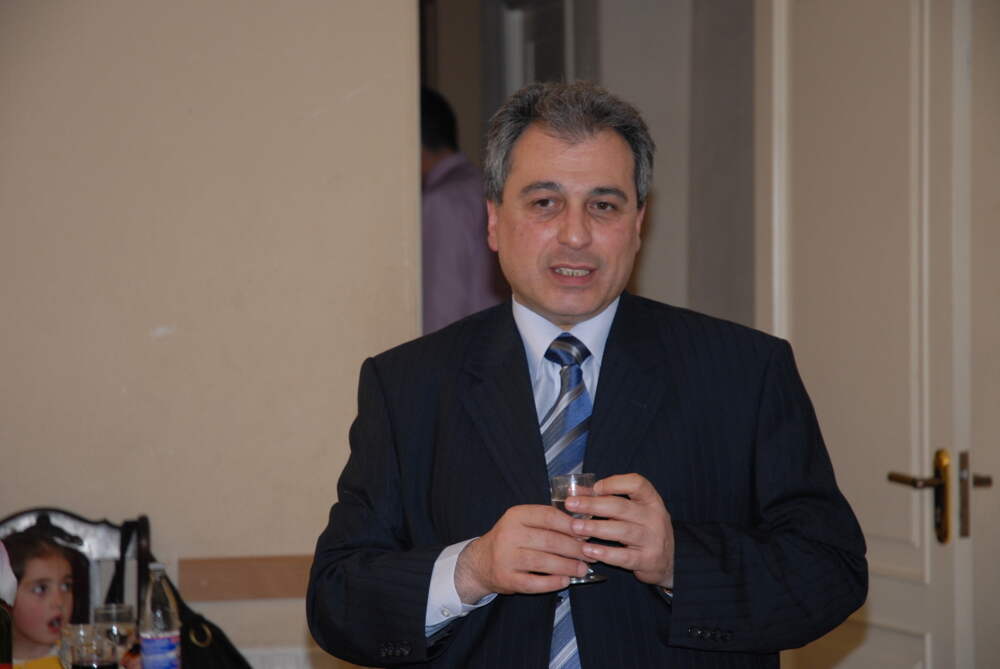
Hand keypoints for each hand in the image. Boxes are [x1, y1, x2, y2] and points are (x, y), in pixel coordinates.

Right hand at [454, 504, 591, 603]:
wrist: (480, 562)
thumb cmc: (511, 540)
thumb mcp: (523, 522)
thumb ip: (547, 522)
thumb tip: (582, 530)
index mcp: (516, 515)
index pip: (548, 516)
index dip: (570, 525)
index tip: (586, 533)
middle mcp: (509, 534)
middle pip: (549, 540)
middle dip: (574, 548)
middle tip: (590, 554)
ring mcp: (506, 558)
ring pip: (543, 562)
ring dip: (568, 566)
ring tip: (582, 569)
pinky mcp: (506, 579)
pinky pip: (534, 583)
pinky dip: (553, 583)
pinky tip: (565, 581)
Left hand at [565, 473, 674, 587]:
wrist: (669, 561)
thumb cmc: (644, 530)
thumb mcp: (633, 511)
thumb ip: (607, 500)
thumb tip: (576, 492)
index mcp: (650, 500)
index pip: (636, 483)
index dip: (614, 483)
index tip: (595, 488)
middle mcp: (654, 517)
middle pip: (621, 507)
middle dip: (593, 505)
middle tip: (571, 505)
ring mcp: (653, 539)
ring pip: (621, 531)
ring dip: (595, 528)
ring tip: (575, 527)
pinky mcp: (648, 560)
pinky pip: (624, 556)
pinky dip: (605, 553)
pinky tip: (588, 550)